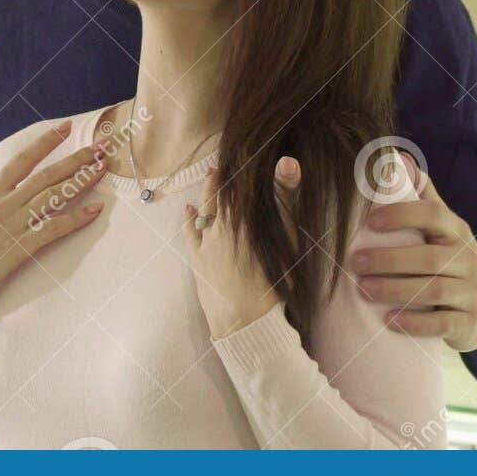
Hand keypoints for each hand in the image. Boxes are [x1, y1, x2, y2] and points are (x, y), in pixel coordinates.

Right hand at [0, 122, 108, 314]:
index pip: (21, 161)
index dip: (45, 143)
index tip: (65, 128)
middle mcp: (2, 204)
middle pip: (46, 174)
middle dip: (76, 157)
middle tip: (101, 145)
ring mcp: (12, 225)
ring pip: (53, 194)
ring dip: (81, 179)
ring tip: (102, 167)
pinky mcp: (20, 248)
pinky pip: (54, 228)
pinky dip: (77, 218)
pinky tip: (95, 210)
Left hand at [182, 155, 301, 337]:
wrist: (244, 320)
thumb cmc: (271, 282)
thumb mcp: (284, 240)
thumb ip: (285, 198)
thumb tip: (288, 161)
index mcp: (243, 218)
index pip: (239, 186)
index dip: (240, 169)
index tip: (242, 155)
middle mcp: (221, 224)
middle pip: (221, 194)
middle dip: (223, 177)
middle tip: (226, 160)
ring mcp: (206, 242)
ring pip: (205, 210)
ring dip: (209, 193)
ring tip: (212, 174)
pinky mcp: (196, 259)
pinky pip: (189, 232)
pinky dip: (189, 218)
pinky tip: (188, 209)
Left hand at [352, 167, 476, 351]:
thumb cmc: (456, 257)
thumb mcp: (446, 227)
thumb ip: (424, 197)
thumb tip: (399, 158)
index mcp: (456, 232)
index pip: (433, 215)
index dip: (402, 215)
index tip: (370, 221)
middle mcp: (467, 260)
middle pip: (429, 258)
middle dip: (390, 260)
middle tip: (356, 262)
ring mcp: (472, 293)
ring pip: (433, 291)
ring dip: (396, 290)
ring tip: (365, 290)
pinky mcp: (469, 323)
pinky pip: (443, 324)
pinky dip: (415, 323)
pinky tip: (389, 321)